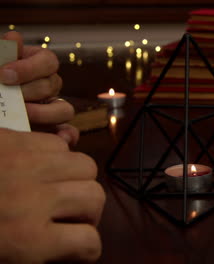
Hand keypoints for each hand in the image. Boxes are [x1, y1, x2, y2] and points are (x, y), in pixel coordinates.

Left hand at [0, 31, 78, 145]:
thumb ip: (2, 51)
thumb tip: (14, 37)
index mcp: (37, 64)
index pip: (48, 61)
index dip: (28, 68)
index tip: (3, 75)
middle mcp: (48, 85)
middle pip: (52, 85)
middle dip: (29, 91)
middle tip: (8, 97)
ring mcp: (52, 109)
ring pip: (64, 110)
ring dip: (45, 113)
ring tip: (23, 115)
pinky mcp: (51, 130)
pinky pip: (68, 132)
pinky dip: (66, 136)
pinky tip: (59, 140)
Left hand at [0, 128, 104, 262]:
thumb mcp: (6, 260)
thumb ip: (44, 253)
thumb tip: (75, 244)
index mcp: (27, 239)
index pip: (89, 241)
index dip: (88, 249)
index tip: (79, 249)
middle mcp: (33, 198)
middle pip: (95, 196)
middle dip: (88, 210)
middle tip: (69, 216)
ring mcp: (23, 163)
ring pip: (83, 164)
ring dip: (75, 179)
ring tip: (56, 187)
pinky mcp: (9, 139)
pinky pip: (55, 142)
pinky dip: (54, 156)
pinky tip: (36, 167)